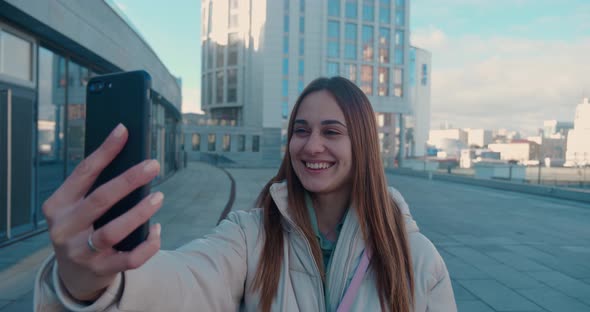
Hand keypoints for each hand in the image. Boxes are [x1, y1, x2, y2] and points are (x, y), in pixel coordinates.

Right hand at [42, 124, 163, 301]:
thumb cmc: (82, 228)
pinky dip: (148, 244)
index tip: (123, 131)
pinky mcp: (100, 269)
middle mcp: (65, 228)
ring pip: (113, 231)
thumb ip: (95, 187)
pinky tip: (157, 229)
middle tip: (153, 165)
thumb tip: (129, 155)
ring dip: (140, 212)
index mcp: (58, 205)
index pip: (83, 173)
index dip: (105, 151)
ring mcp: (81, 252)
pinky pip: (130, 258)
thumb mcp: (77, 207)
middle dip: (129, 180)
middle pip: (100, 199)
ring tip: (159, 197)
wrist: (73, 273)